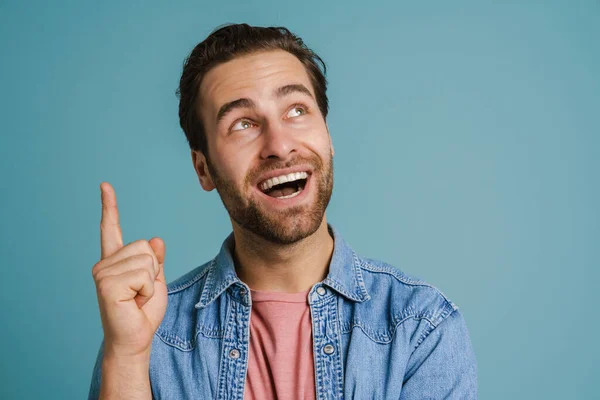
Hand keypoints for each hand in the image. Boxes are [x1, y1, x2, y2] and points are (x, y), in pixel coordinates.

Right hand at [92, 182, 167, 359]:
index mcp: (115, 261)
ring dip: (150, 282)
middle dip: (153, 271)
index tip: (105, 185)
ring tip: (136, 298)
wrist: (134, 339)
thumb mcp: (156, 281)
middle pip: (145, 246)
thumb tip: (155, 239)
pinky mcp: (107, 284)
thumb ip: (155, 260)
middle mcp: (105, 264)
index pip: (112, 229)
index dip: (110, 206)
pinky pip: (144, 274)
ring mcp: (103, 273)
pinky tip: (133, 302)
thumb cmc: (143, 313)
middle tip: (140, 294)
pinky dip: (147, 289)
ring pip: (147, 260)